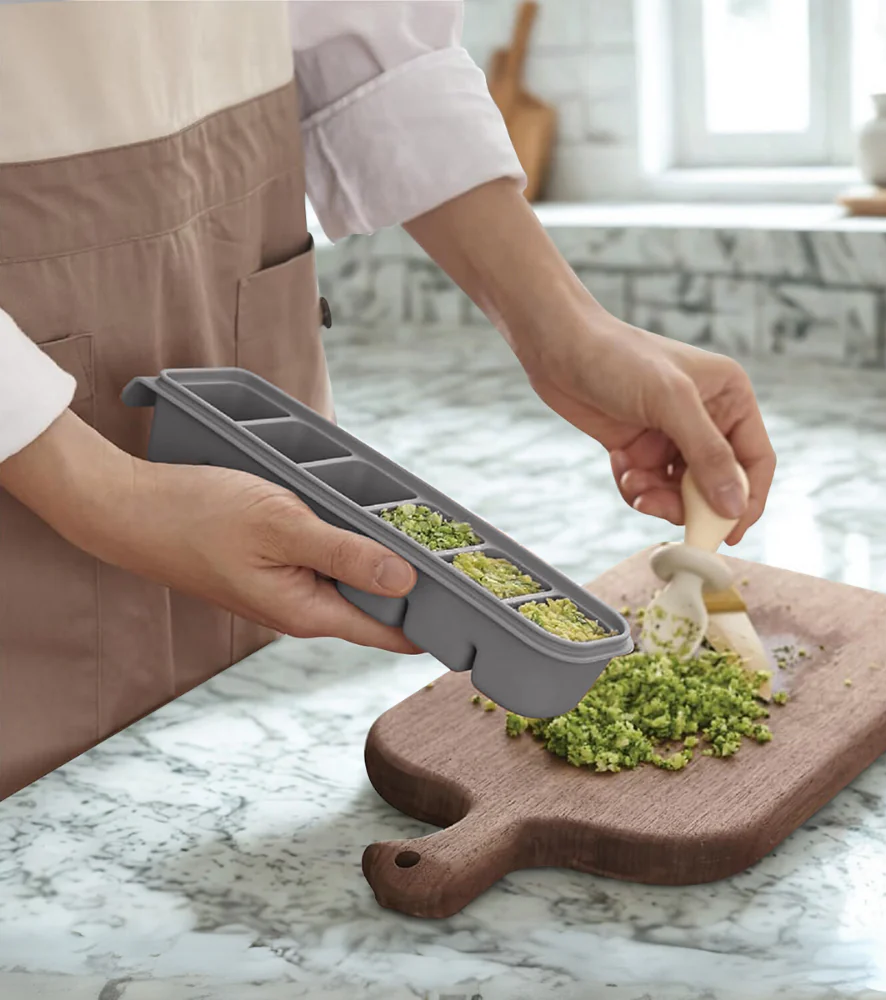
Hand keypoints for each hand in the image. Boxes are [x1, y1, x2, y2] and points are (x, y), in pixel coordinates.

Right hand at [0, 411, 420, 651]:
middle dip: (418, 584)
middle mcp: (302, 609)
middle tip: (459, 551)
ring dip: (384, 559)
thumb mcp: (282, 526)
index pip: (392, 633)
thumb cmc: (197, 517)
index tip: (477, 606)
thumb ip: (347, 553)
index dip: (437, 622)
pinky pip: (327, 561)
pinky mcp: (273, 568)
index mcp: (308, 612)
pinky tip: (364, 518)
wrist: (129, 510)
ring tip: (423, 530)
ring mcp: (286, 589)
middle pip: (377, 605)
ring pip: (353, 580)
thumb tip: (408, 580)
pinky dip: (352, 544)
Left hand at [525, 313, 774, 544]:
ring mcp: (671, 435)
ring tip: (633, 481)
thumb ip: (707, 454)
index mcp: (730, 397)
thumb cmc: (618, 357)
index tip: (728, 534)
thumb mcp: (670, 401)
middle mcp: (707, 418)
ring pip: (680, 492)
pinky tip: (619, 465)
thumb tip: (734, 505)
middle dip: (689, 502)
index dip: (747, 500)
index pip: (756, 461)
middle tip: (660, 507)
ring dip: (657, 495)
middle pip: (717, 484)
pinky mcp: (640, 447)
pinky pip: (650, 487)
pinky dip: (635, 487)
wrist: (558, 346)